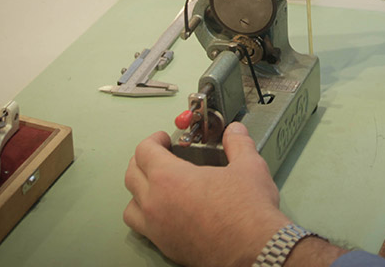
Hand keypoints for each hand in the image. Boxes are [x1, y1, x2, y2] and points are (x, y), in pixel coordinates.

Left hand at [123, 123, 289, 266]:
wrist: (253, 251)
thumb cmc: (247, 213)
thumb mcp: (248, 167)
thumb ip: (238, 144)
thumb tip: (235, 132)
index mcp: (170, 178)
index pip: (144, 151)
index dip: (153, 140)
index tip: (163, 139)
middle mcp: (156, 204)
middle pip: (131, 175)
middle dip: (142, 161)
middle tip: (158, 156)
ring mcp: (158, 229)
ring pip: (131, 206)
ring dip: (139, 192)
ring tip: (155, 186)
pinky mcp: (166, 247)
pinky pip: (143, 229)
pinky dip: (148, 217)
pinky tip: (166, 213)